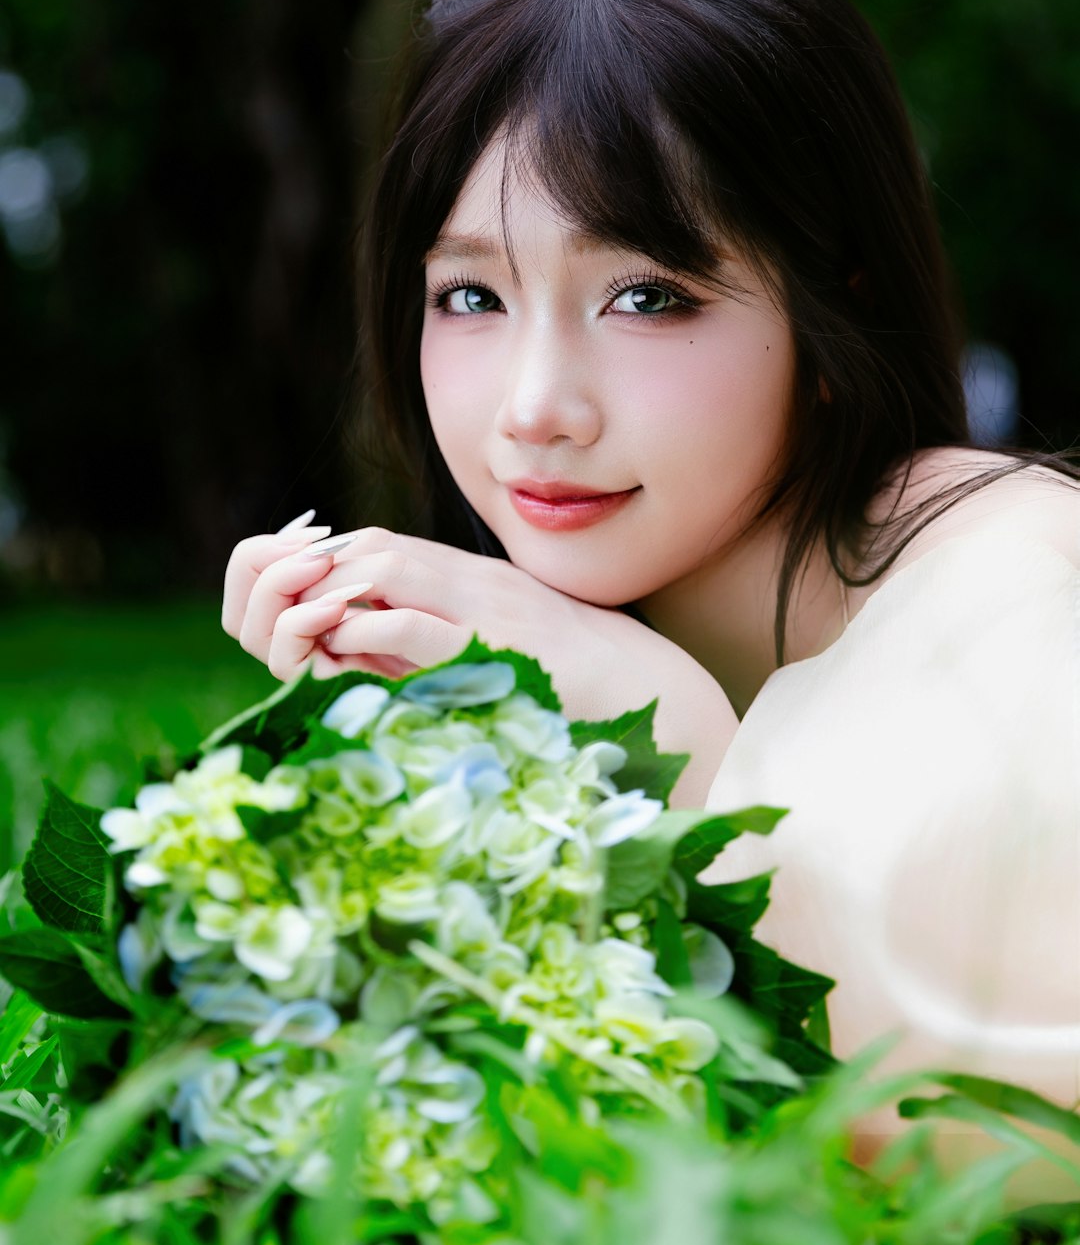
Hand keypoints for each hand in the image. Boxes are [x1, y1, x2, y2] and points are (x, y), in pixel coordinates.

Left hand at [223, 521, 737, 805]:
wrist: (655, 696)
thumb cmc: (576, 687)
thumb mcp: (488, 657)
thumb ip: (425, 649)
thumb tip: (347, 656)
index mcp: (467, 581)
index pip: (371, 549)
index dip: (316, 565)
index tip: (285, 610)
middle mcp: (471, 579)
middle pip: (366, 547)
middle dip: (305, 576)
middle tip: (276, 625)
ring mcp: (486, 606)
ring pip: (383, 568)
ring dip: (325, 594)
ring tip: (298, 635)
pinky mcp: (498, 644)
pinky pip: (419, 622)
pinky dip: (370, 626)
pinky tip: (341, 648)